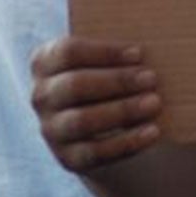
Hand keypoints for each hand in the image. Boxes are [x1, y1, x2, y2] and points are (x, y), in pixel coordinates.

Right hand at [29, 36, 163, 173]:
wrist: (99, 126)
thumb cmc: (105, 78)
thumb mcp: (101, 60)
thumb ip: (115, 50)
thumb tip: (153, 38)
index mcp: (44, 62)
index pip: (68, 51)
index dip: (104, 52)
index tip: (139, 53)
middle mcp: (41, 96)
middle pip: (75, 85)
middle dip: (116, 81)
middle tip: (152, 78)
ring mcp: (51, 130)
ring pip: (83, 121)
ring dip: (122, 111)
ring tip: (154, 102)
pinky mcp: (68, 158)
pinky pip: (96, 152)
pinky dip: (127, 142)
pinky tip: (152, 131)